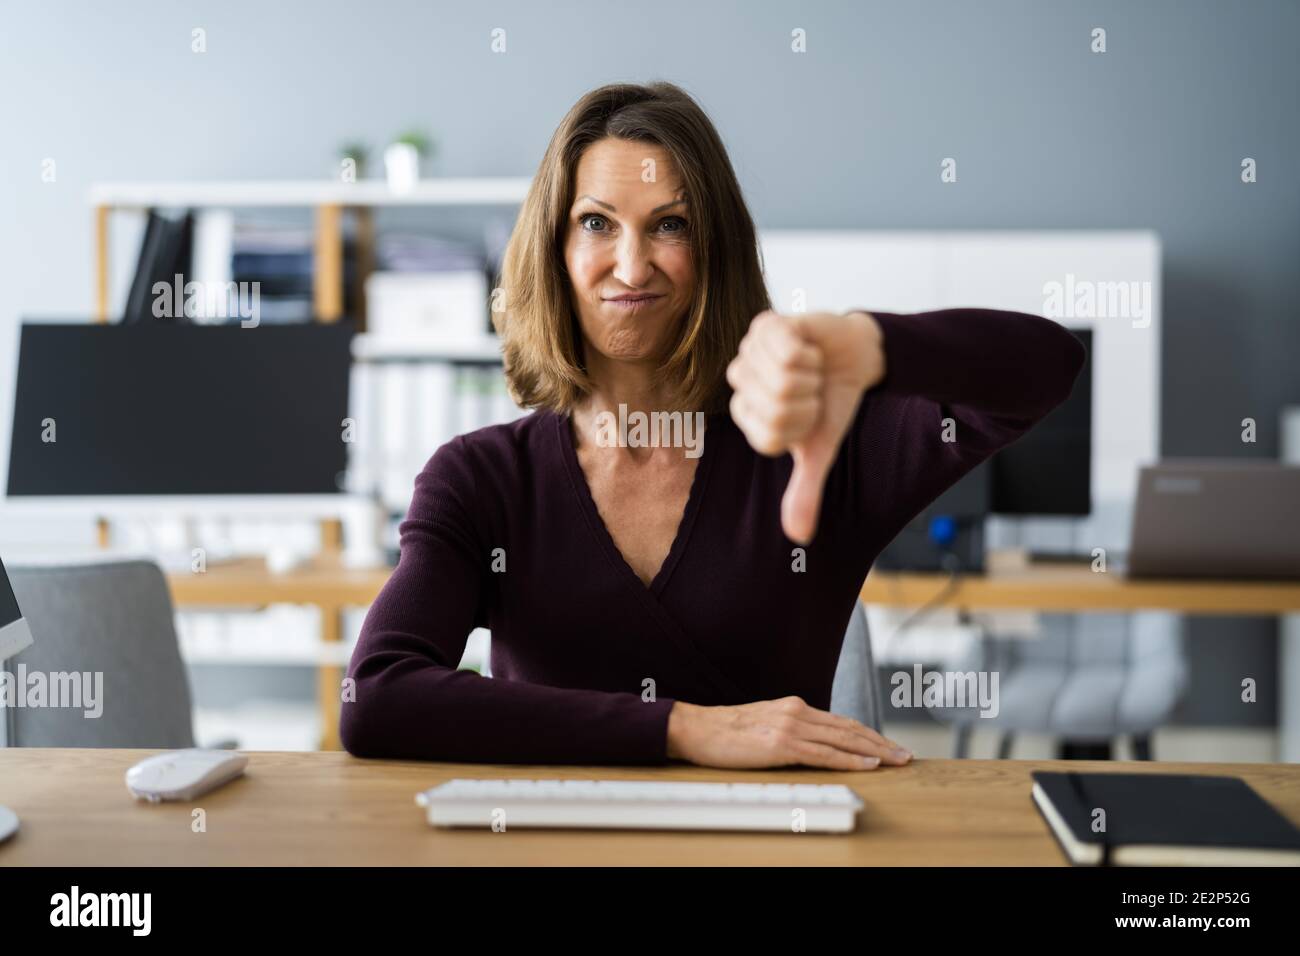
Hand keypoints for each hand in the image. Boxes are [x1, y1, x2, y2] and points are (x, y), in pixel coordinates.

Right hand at [666, 697, 912, 769]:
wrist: (697, 729)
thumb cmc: (727, 732)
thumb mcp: (765, 724)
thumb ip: (791, 731)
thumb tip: (813, 745)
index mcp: (795, 707)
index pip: (841, 722)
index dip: (869, 735)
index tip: (889, 746)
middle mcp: (797, 712)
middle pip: (850, 729)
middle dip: (881, 743)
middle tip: (905, 755)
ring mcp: (790, 727)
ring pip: (843, 740)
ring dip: (875, 752)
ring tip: (896, 761)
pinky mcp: (781, 745)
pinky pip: (824, 755)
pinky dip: (850, 760)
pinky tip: (868, 765)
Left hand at [726, 310, 885, 543]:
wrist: (855, 359)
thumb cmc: (832, 404)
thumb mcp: (821, 450)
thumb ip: (805, 490)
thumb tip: (799, 537)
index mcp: (747, 415)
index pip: (770, 433)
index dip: (801, 425)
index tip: (809, 414)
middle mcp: (741, 383)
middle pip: (776, 404)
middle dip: (809, 399)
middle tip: (813, 388)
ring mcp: (750, 351)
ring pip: (781, 376)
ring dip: (810, 374)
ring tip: (811, 368)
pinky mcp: (767, 324)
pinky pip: (786, 348)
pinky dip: (809, 351)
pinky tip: (807, 346)